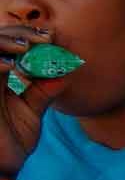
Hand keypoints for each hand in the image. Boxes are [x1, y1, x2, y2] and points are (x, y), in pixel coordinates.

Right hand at [0, 26, 61, 174]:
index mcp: (2, 78)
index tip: (54, 39)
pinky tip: (12, 67)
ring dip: (7, 42)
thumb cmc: (10, 144)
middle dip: (23, 35)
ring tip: (29, 47)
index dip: (31, 39)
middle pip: (0, 40)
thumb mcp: (30, 115)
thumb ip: (42, 94)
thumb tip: (63, 75)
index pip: (13, 48)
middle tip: (47, 38)